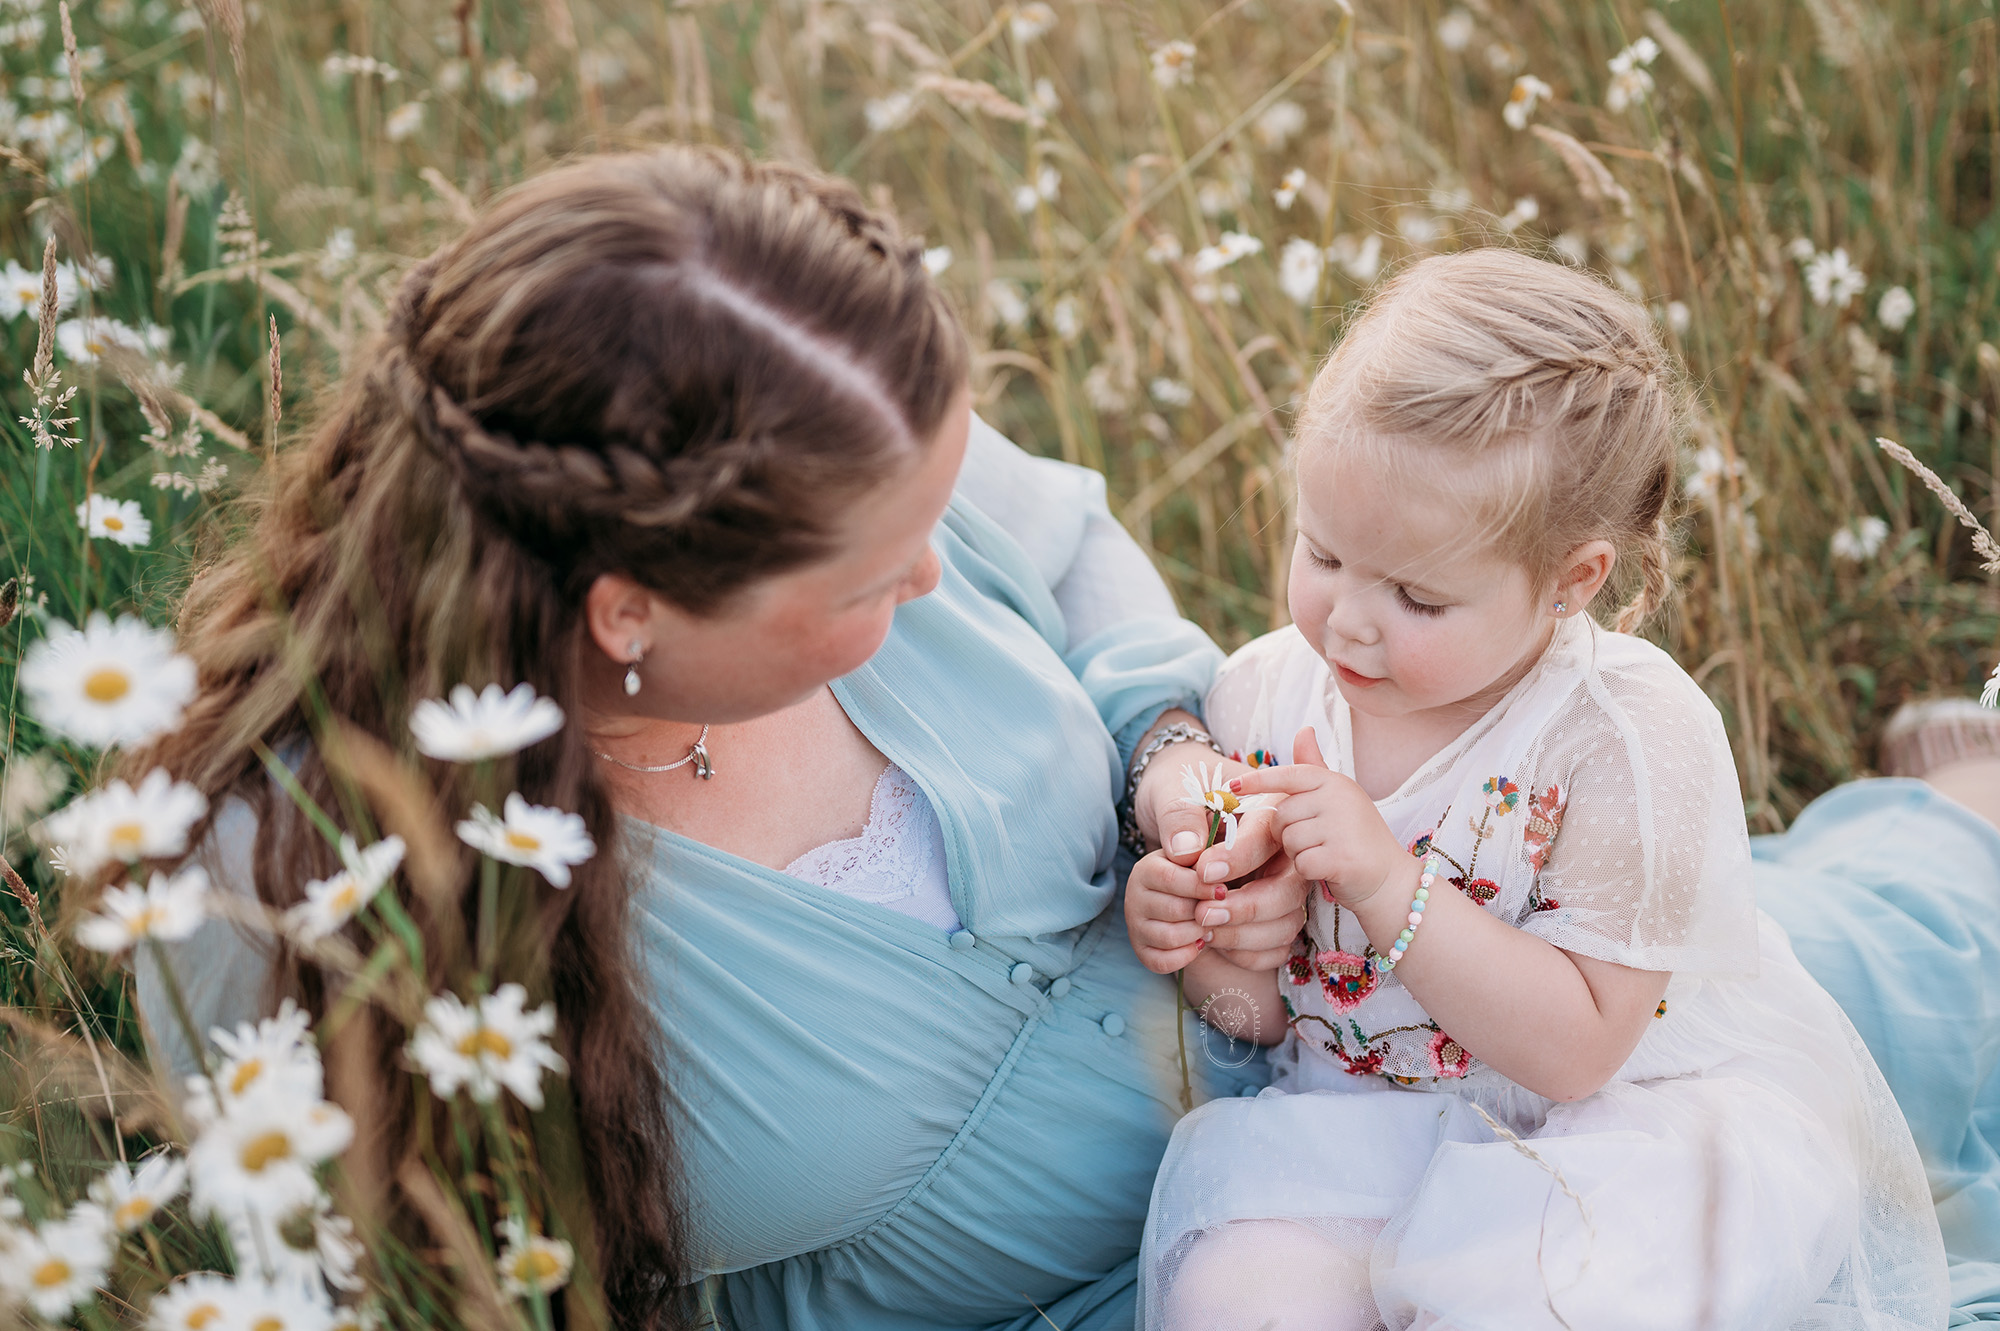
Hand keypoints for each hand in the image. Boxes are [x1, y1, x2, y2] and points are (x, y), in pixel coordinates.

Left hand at [1124, 811, 1310, 973]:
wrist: (1174, 817)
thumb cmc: (1176, 795)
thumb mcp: (1170, 792)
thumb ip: (1179, 816)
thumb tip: (1188, 851)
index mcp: (1267, 810)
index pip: (1267, 839)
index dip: (1236, 859)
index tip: (1202, 873)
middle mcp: (1284, 851)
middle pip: (1288, 888)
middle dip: (1245, 907)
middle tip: (1202, 912)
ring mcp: (1282, 886)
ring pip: (1286, 921)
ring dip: (1243, 933)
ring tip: (1202, 926)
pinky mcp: (1275, 915)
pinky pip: (1276, 945)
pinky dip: (1246, 951)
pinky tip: (1213, 940)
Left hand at [1228, 726, 1410, 912]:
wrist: (1391, 879)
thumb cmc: (1356, 837)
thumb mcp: (1336, 797)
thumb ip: (1314, 767)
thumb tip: (1304, 729)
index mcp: (1334, 781)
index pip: (1287, 774)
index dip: (1256, 780)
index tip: (1230, 787)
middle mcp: (1339, 798)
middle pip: (1281, 814)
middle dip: (1287, 832)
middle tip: (1314, 841)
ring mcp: (1341, 827)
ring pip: (1288, 840)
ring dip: (1298, 853)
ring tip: (1324, 853)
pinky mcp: (1341, 857)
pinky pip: (1301, 862)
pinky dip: (1308, 871)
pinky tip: (1327, 869)